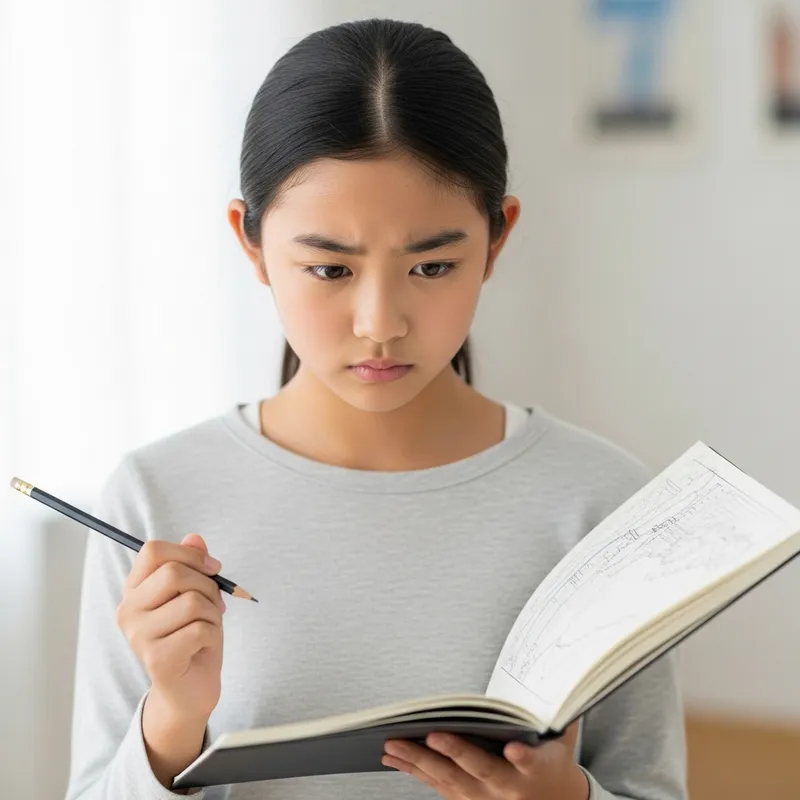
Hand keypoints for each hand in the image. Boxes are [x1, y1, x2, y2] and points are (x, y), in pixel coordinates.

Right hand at [116, 534, 225, 721]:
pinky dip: (213, 634)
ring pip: (192, 601)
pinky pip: (200, 629)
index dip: (189, 554)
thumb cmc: (193, 637)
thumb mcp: (196, 594)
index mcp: (134, 590)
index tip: (212, 568)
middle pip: (175, 573)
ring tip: (205, 628)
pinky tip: (202, 646)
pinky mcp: (156, 659)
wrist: (189, 690)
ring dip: (213, 613)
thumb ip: (192, 564)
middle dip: (207, 586)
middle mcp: (128, 611)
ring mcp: (138, 636)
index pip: (153, 551)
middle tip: (213, 605)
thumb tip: (194, 537)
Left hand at [382, 720, 588, 799]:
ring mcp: (485, 799)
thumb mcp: (563, 737)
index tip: (515, 748)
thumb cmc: (553, 761)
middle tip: (434, 736)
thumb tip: (563, 674)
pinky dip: (414, 770)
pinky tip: (393, 757)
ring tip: (394, 744)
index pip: (532, 761)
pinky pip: (437, 785)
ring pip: (450, 779)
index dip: (524, 756)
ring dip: (420, 761)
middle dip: (456, 752)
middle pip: (481, 769)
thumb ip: (559, 711)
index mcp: (537, 769)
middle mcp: (508, 788)